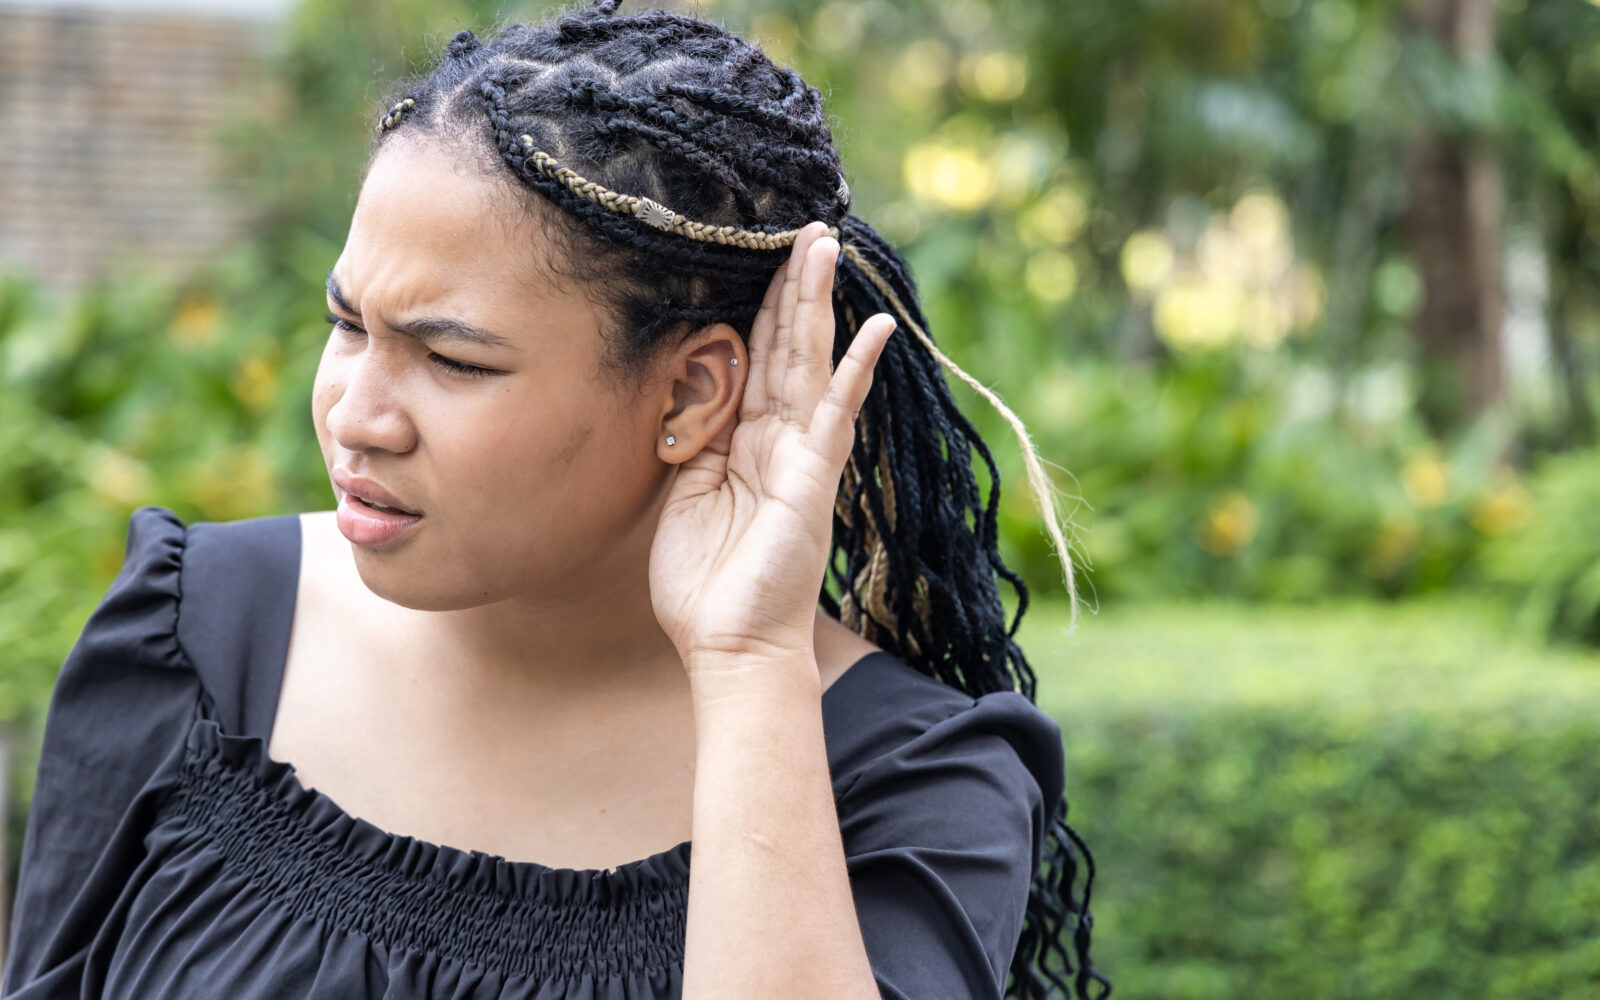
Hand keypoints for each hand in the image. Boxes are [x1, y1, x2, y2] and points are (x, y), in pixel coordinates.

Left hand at [649, 222, 896, 674]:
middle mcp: (778, 441)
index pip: (753, 360)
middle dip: (792, 286)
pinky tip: (873, 328)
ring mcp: (801, 456)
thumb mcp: (683, 494)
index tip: (758, 257)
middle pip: (785, 347)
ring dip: (816, 303)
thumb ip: (692, 439)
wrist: (730, 646)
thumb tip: (689, 388)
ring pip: (808, 362)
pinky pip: (836, 414)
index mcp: (744, 443)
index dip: (757, 309)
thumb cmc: (704, 584)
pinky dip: (855, 371)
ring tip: (824, 244)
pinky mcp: (813, 478)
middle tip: (803, 227)